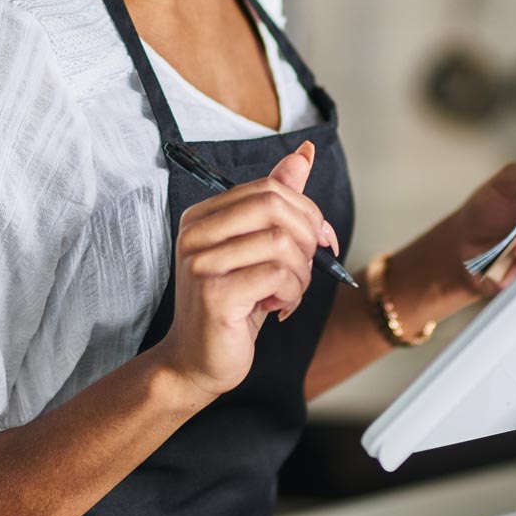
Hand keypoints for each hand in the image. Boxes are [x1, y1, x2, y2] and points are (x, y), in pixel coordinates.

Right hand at [155, 141, 340, 399]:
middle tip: (304, 269)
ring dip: (301, 275)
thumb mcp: (258, 248)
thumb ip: (278, 201)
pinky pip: (278, 276)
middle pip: (276, 207)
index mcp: (202, 215)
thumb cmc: (233, 305)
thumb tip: (303, 154)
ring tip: (287, 294)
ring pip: (283, 243)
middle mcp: (195, 233)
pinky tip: (277, 309)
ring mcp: (200, 263)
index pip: (269, 189)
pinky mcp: (214, 294)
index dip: (307, 212)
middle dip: (307, 238)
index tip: (320, 242)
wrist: (197, 361)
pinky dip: (292, 294)